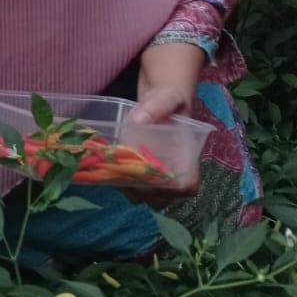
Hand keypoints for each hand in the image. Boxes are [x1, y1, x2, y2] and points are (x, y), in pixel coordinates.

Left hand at [124, 82, 192, 208]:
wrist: (158, 100)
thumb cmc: (169, 100)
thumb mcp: (166, 99)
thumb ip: (156, 107)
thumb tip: (140, 120)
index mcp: (186, 158)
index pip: (188, 185)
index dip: (172, 189)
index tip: (152, 177)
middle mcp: (173, 170)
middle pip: (163, 197)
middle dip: (145, 192)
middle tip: (125, 175)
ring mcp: (156, 173)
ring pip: (146, 196)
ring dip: (130, 190)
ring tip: (114, 171)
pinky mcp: (140, 170)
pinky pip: (132, 187)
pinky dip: (121, 183)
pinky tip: (109, 168)